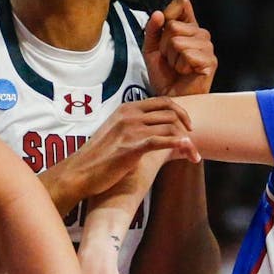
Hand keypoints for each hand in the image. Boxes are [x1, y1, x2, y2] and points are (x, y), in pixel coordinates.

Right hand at [56, 98, 197, 201]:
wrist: (79, 172)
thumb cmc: (97, 156)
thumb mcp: (114, 132)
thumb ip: (132, 125)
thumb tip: (153, 129)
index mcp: (126, 109)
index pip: (163, 102)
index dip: (180, 112)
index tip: (188, 126)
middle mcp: (130, 115)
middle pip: (171, 114)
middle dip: (187, 128)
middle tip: (193, 143)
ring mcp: (130, 130)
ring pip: (171, 128)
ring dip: (188, 143)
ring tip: (193, 156)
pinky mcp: (131, 148)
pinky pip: (162, 141)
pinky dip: (180, 145)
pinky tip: (189, 151)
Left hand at [143, 0, 215, 96]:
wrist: (170, 98)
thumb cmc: (164, 76)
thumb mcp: (151, 49)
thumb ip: (152, 29)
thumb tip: (158, 14)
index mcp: (188, 28)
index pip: (182, 3)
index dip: (168, 13)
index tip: (163, 30)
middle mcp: (200, 34)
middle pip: (173, 25)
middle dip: (164, 45)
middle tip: (170, 59)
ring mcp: (207, 47)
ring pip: (177, 40)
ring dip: (171, 57)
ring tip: (177, 67)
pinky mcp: (210, 60)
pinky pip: (186, 53)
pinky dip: (179, 65)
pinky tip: (184, 72)